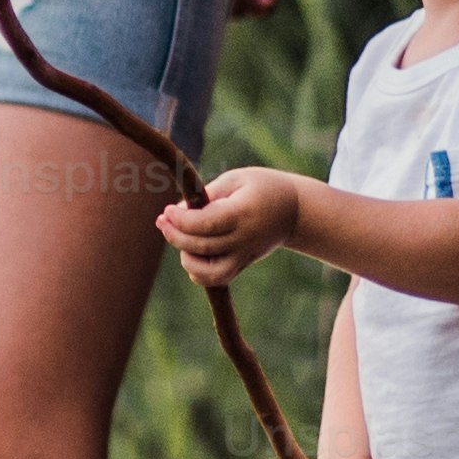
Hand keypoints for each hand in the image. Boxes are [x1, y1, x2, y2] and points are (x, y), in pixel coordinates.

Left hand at [163, 163, 299, 290]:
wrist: (295, 211)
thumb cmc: (261, 188)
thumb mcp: (236, 179)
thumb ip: (207, 195)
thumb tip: (178, 211)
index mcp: (242, 213)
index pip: (204, 224)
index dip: (181, 220)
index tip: (168, 210)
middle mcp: (244, 239)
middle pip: (201, 247)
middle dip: (175, 235)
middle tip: (163, 220)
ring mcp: (244, 256)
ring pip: (208, 273)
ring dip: (187, 257)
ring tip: (180, 238)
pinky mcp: (242, 264)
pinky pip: (216, 279)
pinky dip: (198, 271)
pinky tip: (192, 251)